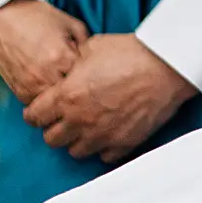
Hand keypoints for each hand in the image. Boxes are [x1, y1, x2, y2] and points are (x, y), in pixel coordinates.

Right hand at [0, 0, 88, 101]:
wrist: (0, 18)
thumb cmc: (36, 18)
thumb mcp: (70, 24)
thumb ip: (86, 44)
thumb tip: (94, 62)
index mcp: (61, 57)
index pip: (87, 77)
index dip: (91, 72)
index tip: (91, 67)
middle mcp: (45, 76)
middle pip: (72, 94)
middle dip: (77, 86)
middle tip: (76, 74)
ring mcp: (30, 87)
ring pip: (55, 104)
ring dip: (61, 94)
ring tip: (61, 77)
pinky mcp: (18, 92)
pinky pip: (39, 103)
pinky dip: (46, 95)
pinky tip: (48, 79)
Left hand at [21, 33, 196, 162]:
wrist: (167, 65)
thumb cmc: (131, 51)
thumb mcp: (93, 46)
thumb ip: (74, 63)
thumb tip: (69, 69)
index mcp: (66, 96)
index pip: (34, 117)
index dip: (36, 112)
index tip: (43, 110)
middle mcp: (79, 120)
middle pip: (51, 139)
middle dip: (55, 128)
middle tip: (65, 118)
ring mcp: (101, 135)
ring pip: (75, 152)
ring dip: (78, 140)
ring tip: (88, 127)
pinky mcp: (123, 143)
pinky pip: (104, 156)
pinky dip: (104, 147)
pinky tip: (109, 133)